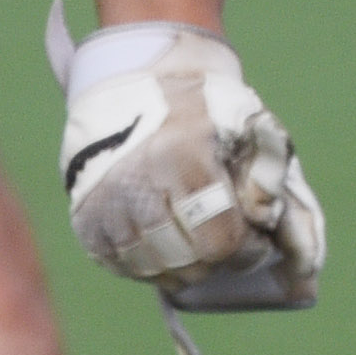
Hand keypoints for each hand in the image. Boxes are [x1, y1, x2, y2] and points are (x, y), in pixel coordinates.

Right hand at [58, 25, 323, 307]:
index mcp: (182, 157)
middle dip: (218, 259)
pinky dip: (150, 264)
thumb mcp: (247, 125)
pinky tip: (165, 240)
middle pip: (190, 264)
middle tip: (225, 235)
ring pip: (156, 271)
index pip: (222, 242)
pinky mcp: (86, 218)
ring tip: (196, 239)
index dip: (248, 249)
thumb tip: (269, 227)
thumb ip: (270, 177)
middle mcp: (136, 184)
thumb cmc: (201, 108)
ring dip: (185, 266)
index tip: (255, 235)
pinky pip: (123, 267)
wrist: (133, 82)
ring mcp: (105, 204)